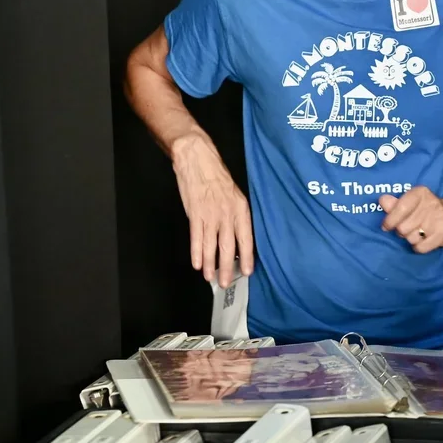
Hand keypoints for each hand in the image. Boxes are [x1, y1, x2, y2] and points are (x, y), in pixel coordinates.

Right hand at [171, 133, 253, 288]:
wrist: (198, 159)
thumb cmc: (217, 177)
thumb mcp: (235, 195)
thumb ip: (236, 215)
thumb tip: (237, 237)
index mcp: (241, 209)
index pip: (247, 238)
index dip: (247, 257)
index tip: (247, 272)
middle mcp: (228, 214)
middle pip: (229, 247)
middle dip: (228, 268)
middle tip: (226, 283)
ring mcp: (211, 215)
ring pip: (211, 246)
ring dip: (211, 264)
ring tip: (210, 278)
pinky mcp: (195, 214)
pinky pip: (196, 237)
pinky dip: (196, 253)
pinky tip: (197, 264)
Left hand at [380, 185, 442, 252]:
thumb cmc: (427, 210)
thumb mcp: (412, 202)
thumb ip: (395, 203)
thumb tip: (382, 200)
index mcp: (420, 193)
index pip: (400, 208)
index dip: (390, 221)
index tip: (386, 227)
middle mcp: (431, 204)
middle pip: (403, 228)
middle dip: (402, 231)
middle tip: (409, 228)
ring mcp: (439, 219)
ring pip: (411, 239)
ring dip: (411, 239)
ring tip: (419, 233)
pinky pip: (420, 248)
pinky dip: (419, 247)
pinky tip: (424, 240)